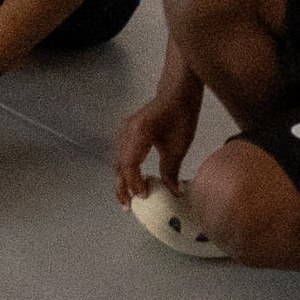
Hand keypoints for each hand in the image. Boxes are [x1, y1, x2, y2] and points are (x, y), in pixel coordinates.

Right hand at [113, 79, 201, 204]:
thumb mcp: (179, 146)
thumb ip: (171, 170)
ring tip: (128, 197)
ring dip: (122, 179)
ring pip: (119, 160)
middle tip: (127, 207)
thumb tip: (172, 192)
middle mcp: (127, 131)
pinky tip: (132, 178)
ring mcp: (125, 130)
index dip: (134, 183)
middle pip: (119, 165)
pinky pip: (122, 153)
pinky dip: (125, 169)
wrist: (177, 93)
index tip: (143, 196)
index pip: (130, 165)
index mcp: (139, 133)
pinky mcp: (128, 131)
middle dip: (122, 187)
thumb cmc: (180, 115)